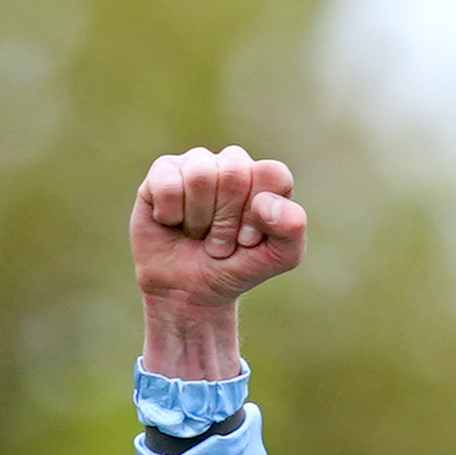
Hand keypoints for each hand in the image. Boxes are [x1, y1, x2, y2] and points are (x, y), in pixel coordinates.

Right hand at [133, 147, 303, 379]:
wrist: (188, 291)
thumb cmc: (235, 268)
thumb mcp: (279, 258)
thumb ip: (292, 229)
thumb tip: (264, 202)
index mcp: (265, 177)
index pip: (271, 173)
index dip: (258, 213)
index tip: (248, 239)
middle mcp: (232, 163)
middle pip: (234, 173)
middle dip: (226, 221)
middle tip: (220, 242)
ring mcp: (197, 163)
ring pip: (200, 175)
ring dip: (199, 219)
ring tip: (198, 234)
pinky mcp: (163, 172)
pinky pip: (168, 184)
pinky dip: (170, 215)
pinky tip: (172, 223)